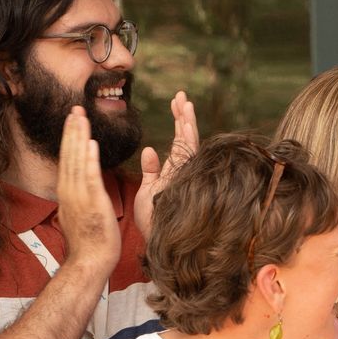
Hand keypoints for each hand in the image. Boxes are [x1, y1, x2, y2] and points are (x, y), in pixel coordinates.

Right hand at [56, 107, 120, 277]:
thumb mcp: (81, 213)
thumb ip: (80, 196)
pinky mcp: (92, 202)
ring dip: (78, 137)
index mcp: (68, 191)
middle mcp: (69, 189)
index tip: (73, 120)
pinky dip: (88, 159)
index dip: (69, 138)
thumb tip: (81, 187)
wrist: (89, 261)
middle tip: (75, 108)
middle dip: (71, 130)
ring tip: (80, 116)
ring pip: (76, 159)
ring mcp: (78, 195)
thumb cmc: (90, 242)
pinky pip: (89, 176)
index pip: (67, 159)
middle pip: (68, 153)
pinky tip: (90, 142)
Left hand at [134, 91, 198, 238]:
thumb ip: (152, 171)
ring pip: (188, 144)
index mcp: (174, 172)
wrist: (159, 244)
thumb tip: (150, 150)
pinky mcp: (183, 181)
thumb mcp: (149, 191)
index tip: (176, 102)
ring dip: (186, 121)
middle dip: (184, 116)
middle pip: (186, 139)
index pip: (179, 142)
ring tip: (184, 102)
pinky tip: (184, 122)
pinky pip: (186, 157)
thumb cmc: (154, 222)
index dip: (178, 121)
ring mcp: (185, 176)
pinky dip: (186, 139)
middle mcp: (183, 172)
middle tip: (181, 95)